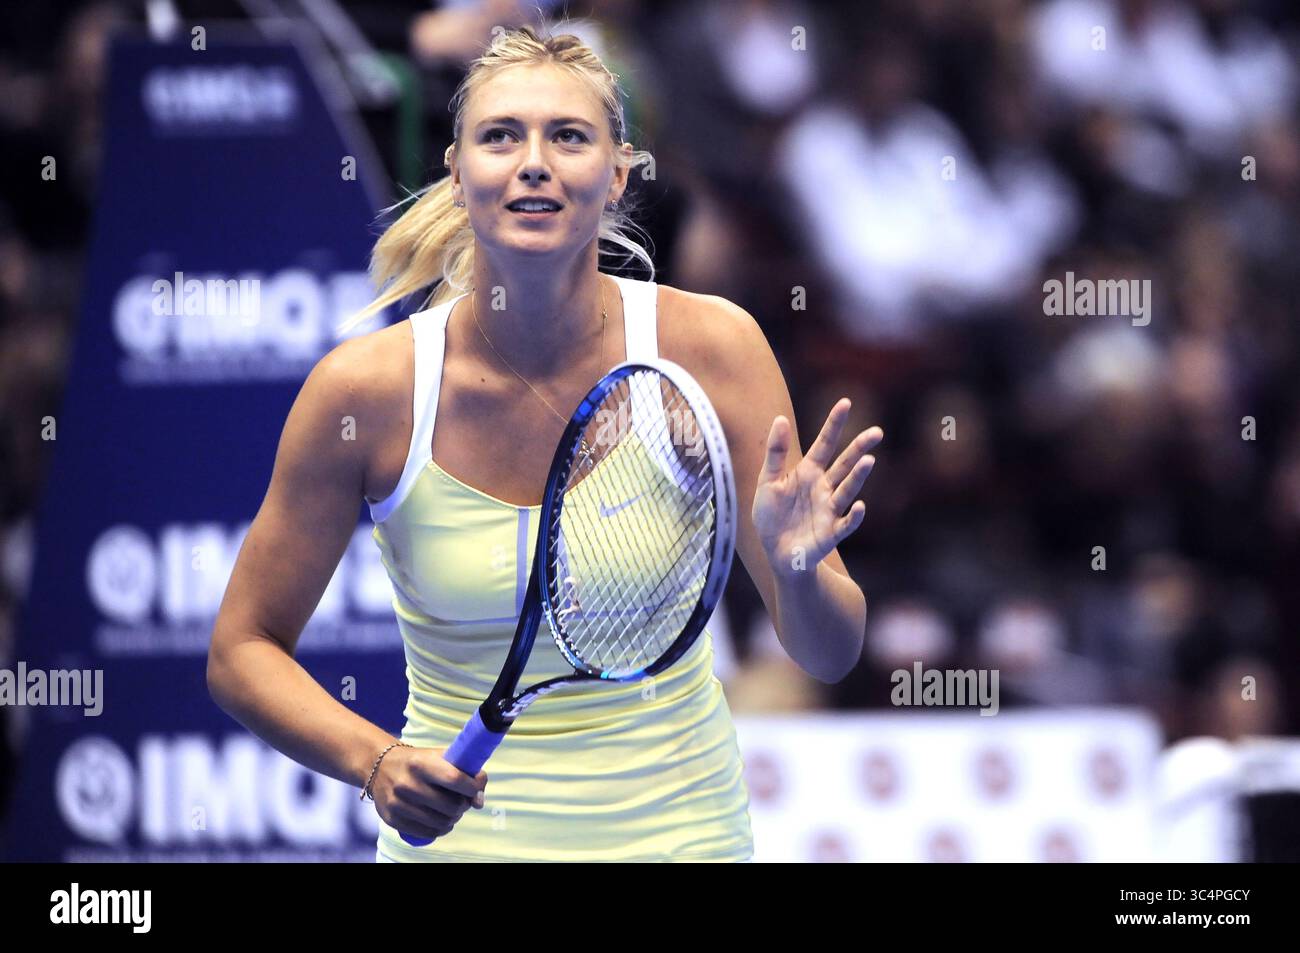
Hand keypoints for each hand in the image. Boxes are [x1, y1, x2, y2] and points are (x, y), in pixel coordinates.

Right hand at [370, 745, 487, 842]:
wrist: (379, 766)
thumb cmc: (418, 762)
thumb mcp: (439, 757)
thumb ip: (464, 773)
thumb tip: (479, 801)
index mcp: (421, 763)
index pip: (455, 779)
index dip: (472, 787)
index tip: (475, 787)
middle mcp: (407, 783)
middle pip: (451, 805)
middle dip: (463, 805)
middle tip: (461, 801)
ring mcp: (398, 803)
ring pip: (441, 822)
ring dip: (453, 818)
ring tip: (452, 811)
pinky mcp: (392, 819)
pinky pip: (427, 833)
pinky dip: (440, 829)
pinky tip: (441, 821)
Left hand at [752, 398, 881, 576]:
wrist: (775, 552)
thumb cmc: (772, 516)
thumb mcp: (767, 481)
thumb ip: (775, 452)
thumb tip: (781, 419)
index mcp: (808, 472)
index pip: (824, 443)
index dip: (834, 424)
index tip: (845, 402)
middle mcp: (824, 487)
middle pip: (844, 463)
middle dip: (860, 447)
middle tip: (877, 432)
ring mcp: (829, 510)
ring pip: (847, 489)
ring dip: (858, 476)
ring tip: (869, 460)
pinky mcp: (831, 533)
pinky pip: (846, 524)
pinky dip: (854, 516)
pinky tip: (860, 506)